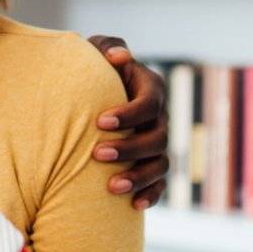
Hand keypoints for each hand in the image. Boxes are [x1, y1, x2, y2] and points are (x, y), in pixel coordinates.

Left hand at [86, 36, 169, 208]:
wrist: (92, 99)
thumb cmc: (92, 71)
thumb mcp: (96, 51)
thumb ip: (106, 46)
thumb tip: (118, 57)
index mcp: (151, 89)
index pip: (150, 103)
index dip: (129, 114)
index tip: (99, 121)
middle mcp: (160, 118)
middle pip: (157, 138)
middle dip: (129, 148)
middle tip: (96, 154)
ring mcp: (159, 145)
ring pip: (160, 165)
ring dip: (138, 177)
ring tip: (111, 187)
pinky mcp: (153, 166)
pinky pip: (161, 185)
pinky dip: (151, 195)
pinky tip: (133, 206)